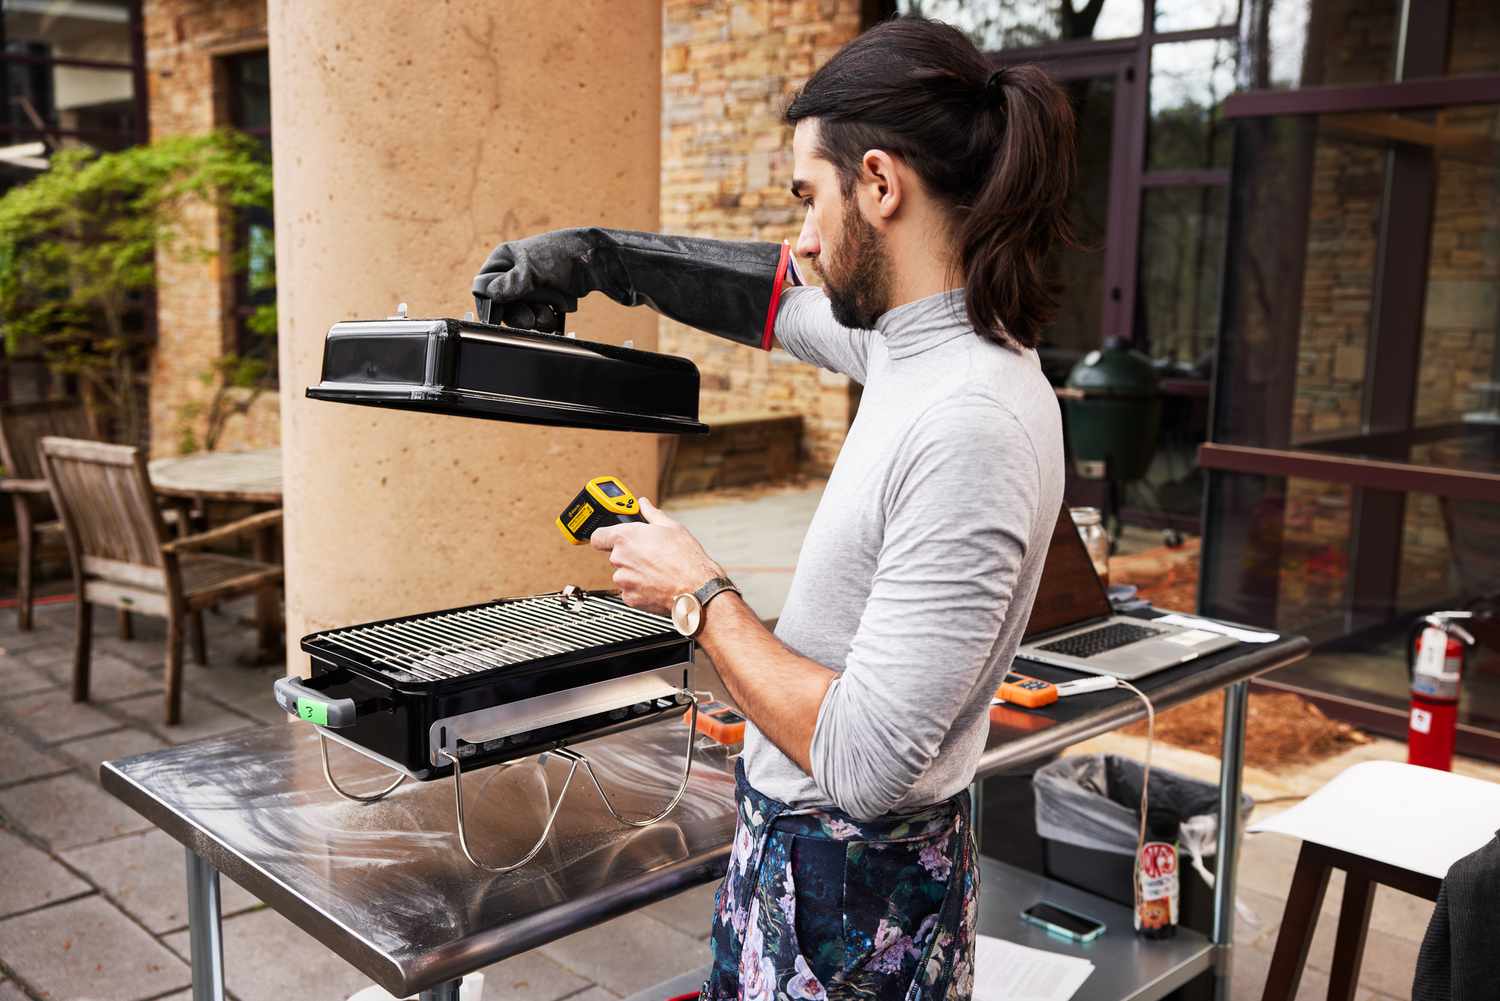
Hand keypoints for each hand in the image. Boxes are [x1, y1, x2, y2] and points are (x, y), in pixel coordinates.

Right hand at [471, 228, 605, 329]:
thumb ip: (510, 283)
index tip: (501, 316)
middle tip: (530, 320)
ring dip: (537, 317)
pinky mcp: (547, 298)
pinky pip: (540, 316)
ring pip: (524, 314)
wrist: (596, 261)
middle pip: (504, 307)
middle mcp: (514, 274)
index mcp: (504, 261)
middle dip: (519, 315)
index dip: (491, 305)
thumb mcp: (531, 269)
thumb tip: (490, 295)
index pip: (484, 288)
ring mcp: (531, 288)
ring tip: (549, 311)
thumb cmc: (562, 255)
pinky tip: (557, 311)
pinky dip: (549, 316)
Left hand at [590, 498, 722, 613]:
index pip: (598, 536)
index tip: (611, 537)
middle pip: (616, 555)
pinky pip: (630, 590)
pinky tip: (656, 582)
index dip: (605, 536)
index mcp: (626, 537)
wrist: (696, 589)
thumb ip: (651, 514)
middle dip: (630, 554)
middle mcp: (620, 559)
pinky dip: (640, 587)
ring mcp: (624, 580)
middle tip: (650, 554)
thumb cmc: (686, 559)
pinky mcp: (629, 597)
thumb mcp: (671, 527)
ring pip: (624, 573)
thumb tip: (643, 504)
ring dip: (635, 572)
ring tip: (657, 570)